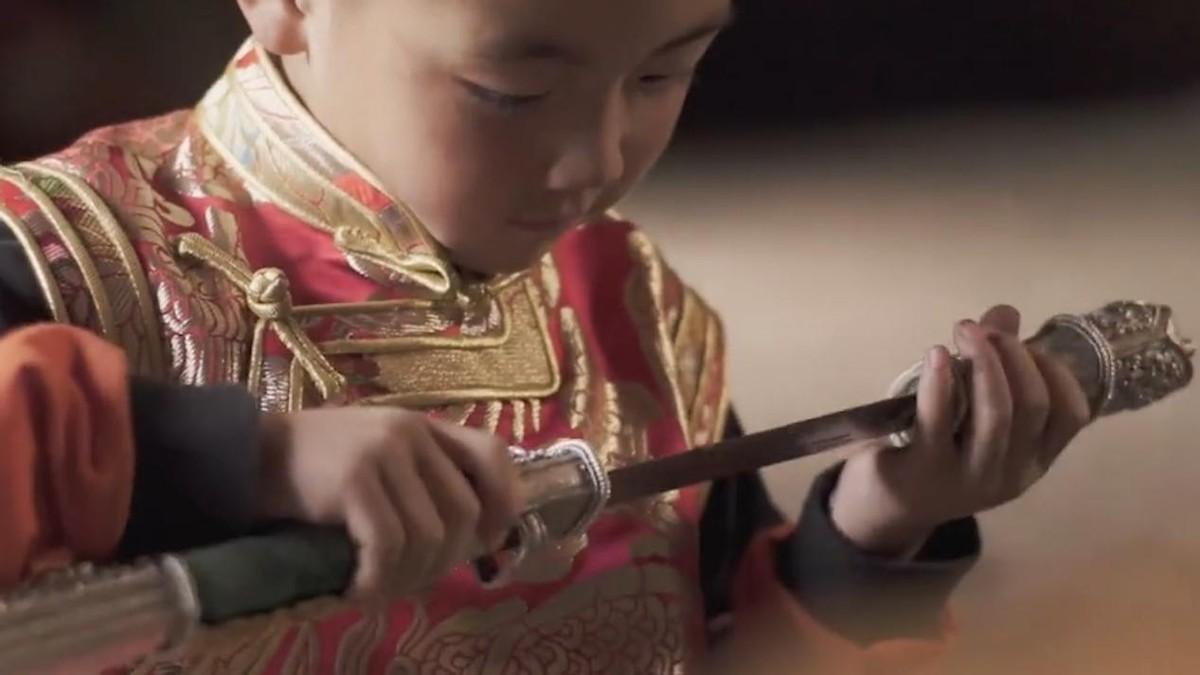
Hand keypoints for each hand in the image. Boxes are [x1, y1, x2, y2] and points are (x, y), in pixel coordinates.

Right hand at [255, 408, 522, 601]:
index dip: (504, 501)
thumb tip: (474, 539)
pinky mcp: (355, 480)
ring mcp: (383, 452)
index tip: (488, 541)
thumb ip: (419, 482)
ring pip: (427, 537)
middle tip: (409, 582)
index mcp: (421, 426)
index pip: (492, 454)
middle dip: (444, 561)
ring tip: (375, 591)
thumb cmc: (311, 471)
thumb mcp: (376, 461)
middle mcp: (410, 431)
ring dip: (404, 579)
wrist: (242, 458)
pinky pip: (388, 547)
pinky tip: (354, 591)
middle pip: (462, 511)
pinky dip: (375, 580)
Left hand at [830, 305, 1091, 556]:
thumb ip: (995, 362)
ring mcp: (970, 477)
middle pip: (1032, 405)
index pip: (1071, 413)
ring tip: (965, 329)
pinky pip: (939, 419)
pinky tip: (936, 354)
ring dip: (983, 362)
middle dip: (1013, 354)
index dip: (1054, 368)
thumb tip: (1005, 312)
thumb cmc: (938, 449)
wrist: (887, 505)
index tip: (1024, 341)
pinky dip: (941, 381)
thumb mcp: (972, 411)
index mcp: (1034, 460)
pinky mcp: (926, 470)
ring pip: (995, 414)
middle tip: (983, 328)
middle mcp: (1012, 474)